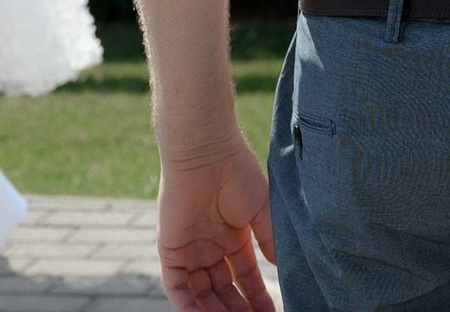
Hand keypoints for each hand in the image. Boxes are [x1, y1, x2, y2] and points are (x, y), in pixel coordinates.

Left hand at [157, 143, 274, 311]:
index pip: (244, 276)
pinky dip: (188, 306)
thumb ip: (269, 240)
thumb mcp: (261, 211)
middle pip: (223, 290)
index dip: (257, 296)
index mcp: (232, 236)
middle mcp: (210, 247)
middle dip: (237, 309)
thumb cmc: (237, 174)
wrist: (206, 153)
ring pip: (201, 293)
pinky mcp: (169, 251)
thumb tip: (280, 268)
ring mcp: (189, 250)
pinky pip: (176, 287)